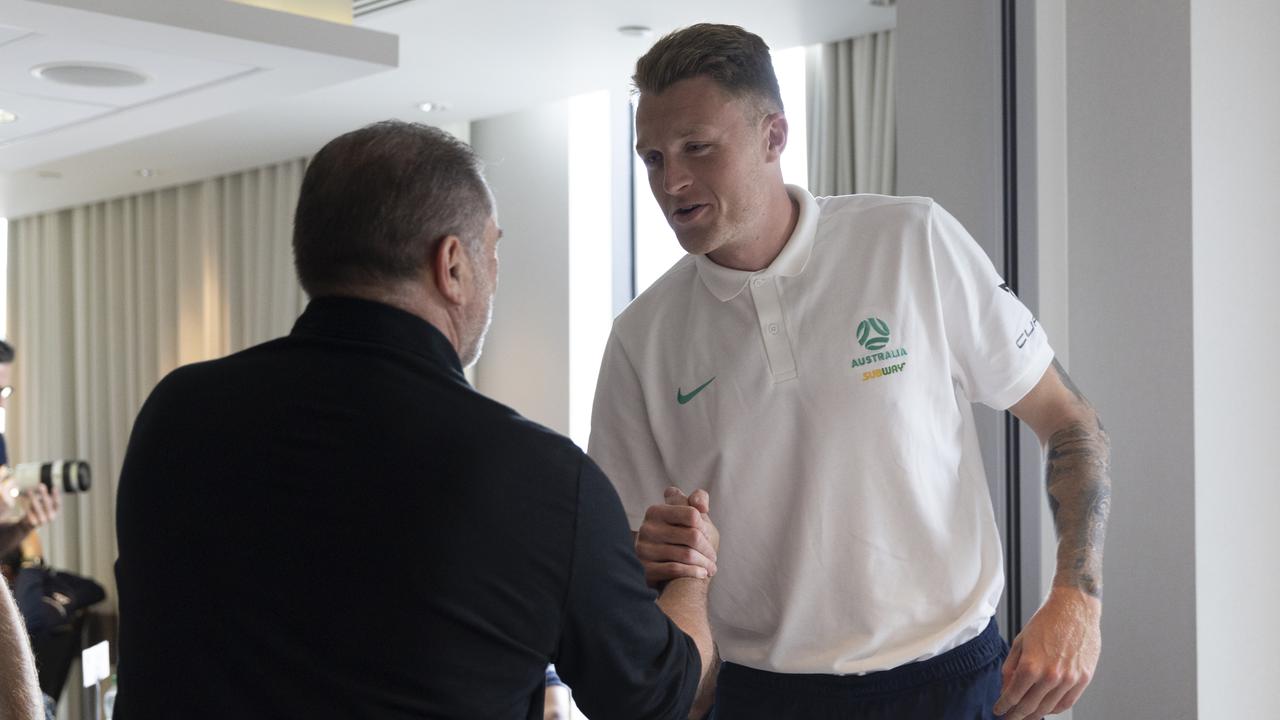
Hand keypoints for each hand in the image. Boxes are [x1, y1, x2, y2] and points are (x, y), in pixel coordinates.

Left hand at [6, 483, 60, 532]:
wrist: (29, 525)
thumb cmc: (38, 511)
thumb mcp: (43, 504)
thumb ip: (44, 497)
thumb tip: (41, 486)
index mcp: (55, 512)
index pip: (57, 503)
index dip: (56, 496)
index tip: (54, 487)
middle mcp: (51, 517)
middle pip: (47, 504)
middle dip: (44, 494)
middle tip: (40, 485)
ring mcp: (43, 521)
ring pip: (38, 508)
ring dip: (34, 498)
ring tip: (29, 490)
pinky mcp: (34, 524)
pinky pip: (29, 513)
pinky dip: (26, 506)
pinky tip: (23, 500)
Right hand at [635, 487, 718, 587]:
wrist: (667, 570)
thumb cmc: (684, 537)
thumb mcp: (692, 514)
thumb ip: (698, 499)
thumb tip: (701, 507)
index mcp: (656, 511)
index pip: (692, 514)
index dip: (703, 526)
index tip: (706, 534)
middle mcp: (647, 528)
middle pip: (693, 536)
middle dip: (708, 548)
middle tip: (713, 556)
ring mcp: (643, 548)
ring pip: (686, 555)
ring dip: (704, 563)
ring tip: (711, 568)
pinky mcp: (644, 568)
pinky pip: (675, 569)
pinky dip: (693, 572)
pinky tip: (702, 573)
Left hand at [995, 587, 1100, 718]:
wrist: (1074, 608)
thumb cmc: (1046, 621)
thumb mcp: (1020, 642)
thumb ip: (1011, 667)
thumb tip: (1006, 688)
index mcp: (1031, 665)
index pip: (1013, 696)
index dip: (1003, 706)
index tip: (998, 710)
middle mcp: (1051, 675)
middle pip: (1029, 707)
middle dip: (1016, 715)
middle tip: (1010, 717)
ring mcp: (1069, 679)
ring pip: (1048, 708)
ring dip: (1035, 715)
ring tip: (1026, 715)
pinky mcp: (1083, 679)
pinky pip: (1067, 703)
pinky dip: (1054, 709)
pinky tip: (1045, 708)